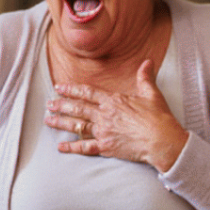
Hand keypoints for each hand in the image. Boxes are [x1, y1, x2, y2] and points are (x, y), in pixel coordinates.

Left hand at [46, 60, 188, 170]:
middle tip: (49, 104)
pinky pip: (85, 147)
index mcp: (114, 101)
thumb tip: (147, 62)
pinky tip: (61, 147)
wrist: (161, 140)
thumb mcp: (152, 94)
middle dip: (61, 105)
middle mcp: (104, 115)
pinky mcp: (106, 147)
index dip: (72, 89)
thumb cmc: (158, 118)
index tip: (59, 87)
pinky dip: (72, 147)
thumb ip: (145, 78)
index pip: (88, 93)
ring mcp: (103, 132)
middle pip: (78, 108)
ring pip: (77, 125)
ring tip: (48, 120)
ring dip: (61, 122)